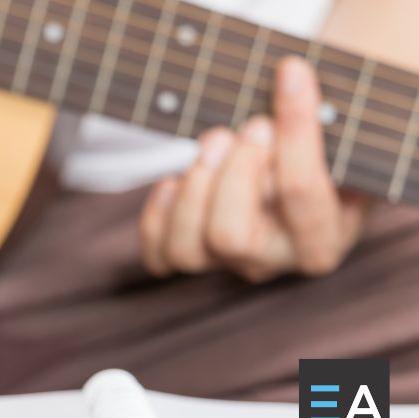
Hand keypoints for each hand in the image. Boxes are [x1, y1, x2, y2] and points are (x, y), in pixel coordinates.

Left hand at [139, 57, 371, 282]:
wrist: (303, 174)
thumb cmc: (324, 149)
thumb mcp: (340, 136)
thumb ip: (323, 120)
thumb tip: (292, 77)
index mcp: (325, 237)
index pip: (301, 193)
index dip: (294, 130)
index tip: (291, 72)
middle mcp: (276, 260)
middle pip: (231, 236)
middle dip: (231, 172)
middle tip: (251, 125)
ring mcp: (230, 264)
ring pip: (187, 250)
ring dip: (192, 188)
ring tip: (215, 141)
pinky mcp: (195, 256)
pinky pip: (159, 255)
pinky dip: (159, 212)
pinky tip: (176, 178)